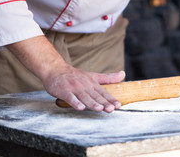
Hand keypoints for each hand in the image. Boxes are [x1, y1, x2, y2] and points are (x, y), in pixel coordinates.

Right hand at [7, 35, 124, 112]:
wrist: (55, 69)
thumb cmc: (75, 75)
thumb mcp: (94, 76)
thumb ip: (108, 78)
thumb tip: (124, 74)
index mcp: (93, 83)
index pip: (103, 93)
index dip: (111, 99)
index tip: (118, 105)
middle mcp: (85, 85)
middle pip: (96, 96)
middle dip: (104, 103)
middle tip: (111, 109)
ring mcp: (74, 88)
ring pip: (85, 97)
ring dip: (92, 103)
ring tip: (99, 109)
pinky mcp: (64, 91)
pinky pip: (70, 97)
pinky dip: (75, 102)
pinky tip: (80, 108)